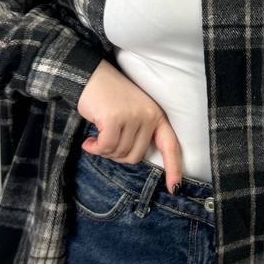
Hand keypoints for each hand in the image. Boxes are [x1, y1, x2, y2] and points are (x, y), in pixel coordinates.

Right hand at [77, 60, 183, 189]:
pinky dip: (95, 148)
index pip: (170, 146)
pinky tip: (89, 141)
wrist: (91, 75)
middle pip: (135, 156)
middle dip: (117, 155)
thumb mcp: (133, 113)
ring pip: (119, 153)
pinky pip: (106, 148)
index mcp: (156, 116)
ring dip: (104, 150)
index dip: (174, 168)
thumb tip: (133, 159)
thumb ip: (138, 133)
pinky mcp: (115, 119)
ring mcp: (133, 117)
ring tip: (97, 137)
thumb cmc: (110, 97)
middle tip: (105, 142)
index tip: (174, 188)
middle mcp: (149, 116)